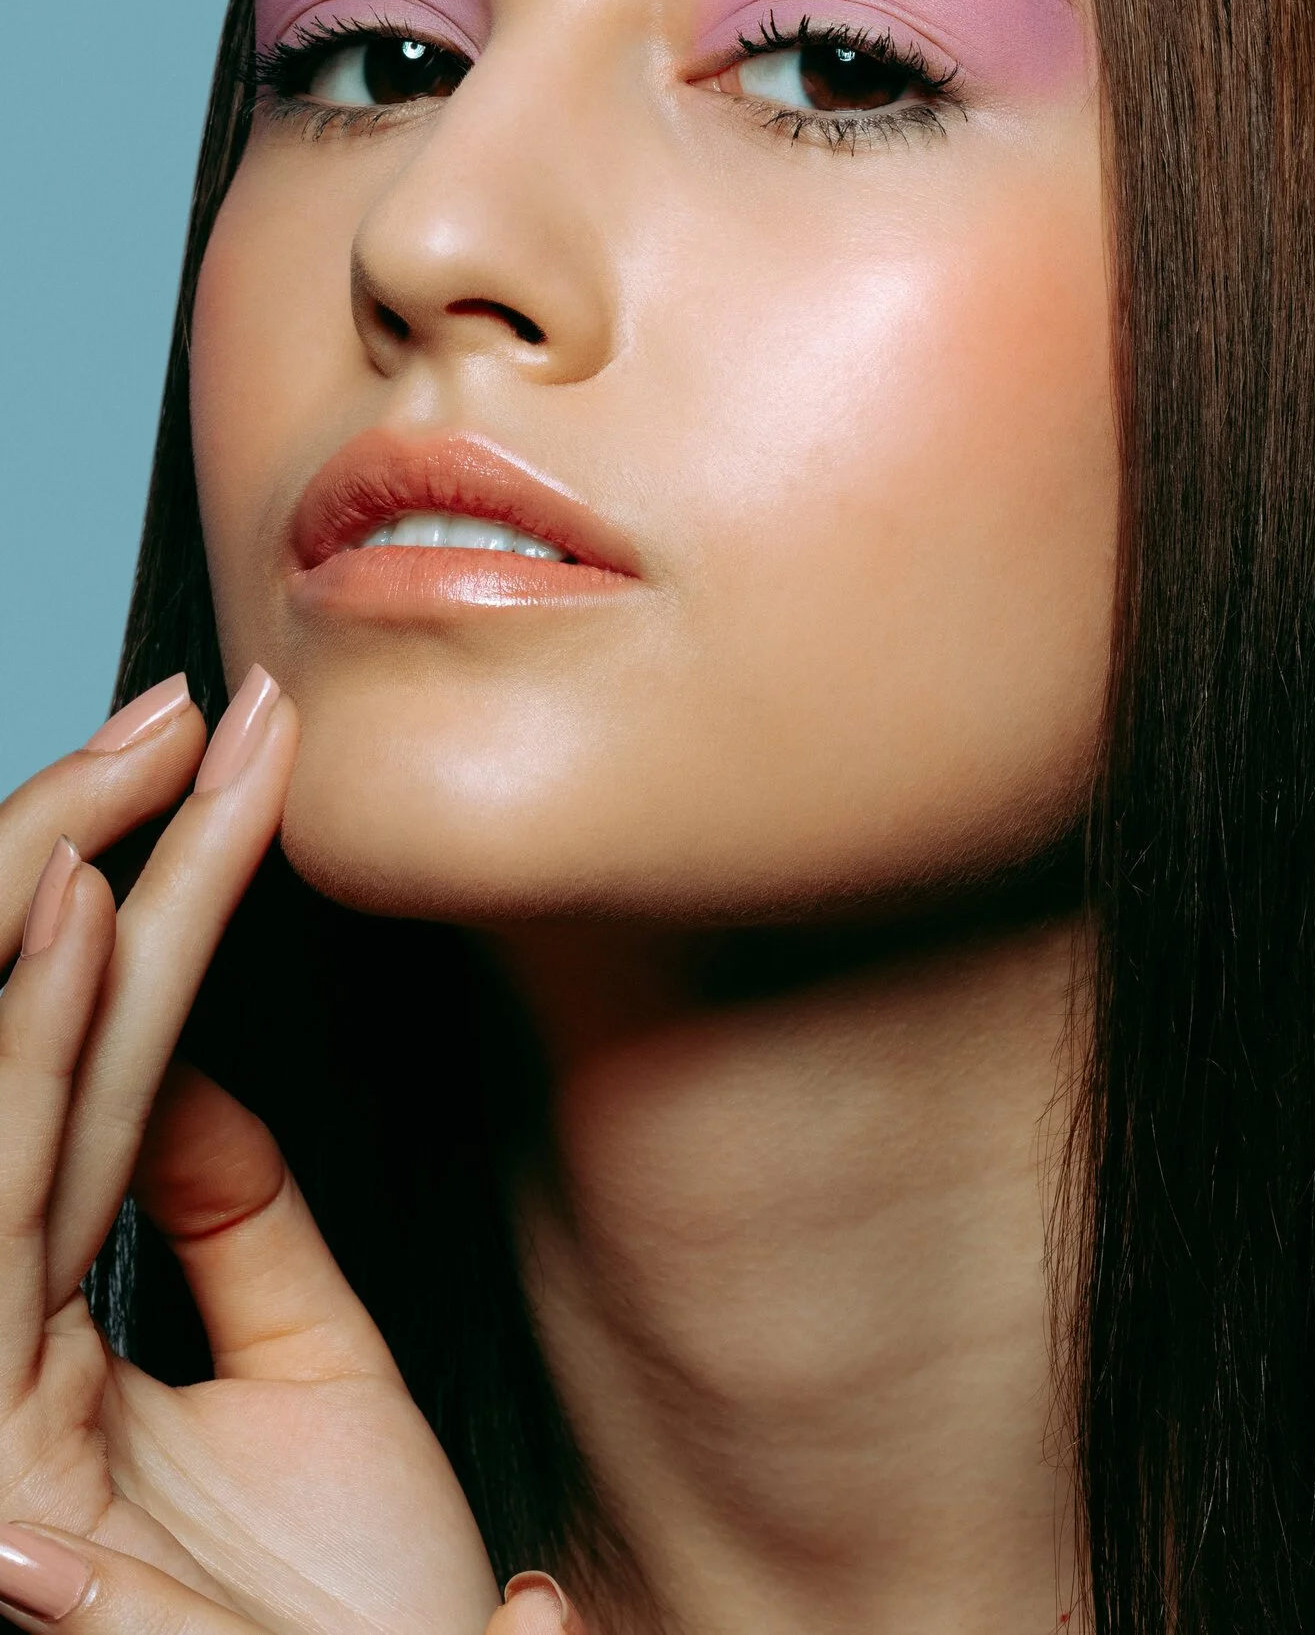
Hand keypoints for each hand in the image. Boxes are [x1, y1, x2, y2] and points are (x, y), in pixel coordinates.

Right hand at [0, 673, 500, 1634]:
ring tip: (128, 764)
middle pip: (38, 1045)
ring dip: (49, 911)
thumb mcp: (306, 1374)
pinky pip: (3, 1203)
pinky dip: (33, 1050)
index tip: (242, 761)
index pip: (107, 1058)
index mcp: (64, 1315)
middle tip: (197, 708)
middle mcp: (4, 1329)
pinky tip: (77, 923)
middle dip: (106, 859)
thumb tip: (187, 1065)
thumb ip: (231, 1224)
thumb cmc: (342, 1602)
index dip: (170, 898)